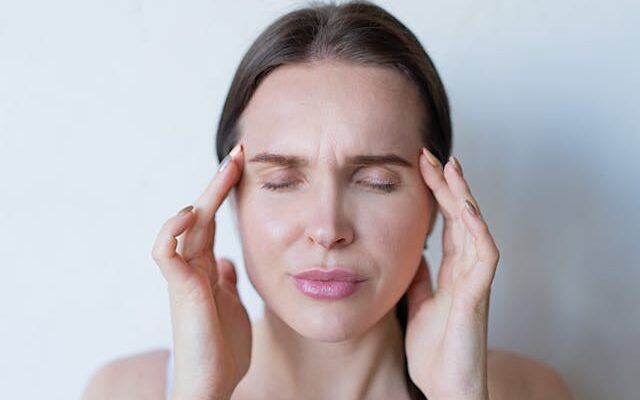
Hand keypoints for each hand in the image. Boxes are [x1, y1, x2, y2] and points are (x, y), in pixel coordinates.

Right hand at [151, 144, 250, 399]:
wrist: (212, 384)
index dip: (225, 193)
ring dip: (204, 196)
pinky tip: (191, 214)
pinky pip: (166, 252)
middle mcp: (193, 267)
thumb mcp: (232, 305)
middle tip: (238, 153)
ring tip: (226, 171)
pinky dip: (172, 230)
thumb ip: (226, 281)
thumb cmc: (221, 349)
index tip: (244, 166)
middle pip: (202, 214)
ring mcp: (184, 276)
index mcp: (207, 268)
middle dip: (219, 182)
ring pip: (186, 225)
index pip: (213, 220)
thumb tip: (227, 263)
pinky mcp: (180, 289)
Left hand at [404, 149, 499, 399]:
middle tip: (432, 155)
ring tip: (451, 168)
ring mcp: (475, 282)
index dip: (437, 195)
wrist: (446, 386)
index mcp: (452, 272)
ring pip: (476, 230)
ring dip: (465, 198)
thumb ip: (420, 279)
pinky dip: (478, 232)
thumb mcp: (418, 304)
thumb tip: (413, 254)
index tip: (421, 167)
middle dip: (449, 185)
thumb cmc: (435, 350)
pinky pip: (484, 259)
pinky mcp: (477, 297)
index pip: (447, 224)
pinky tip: (468, 211)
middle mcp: (467, 271)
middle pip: (462, 218)